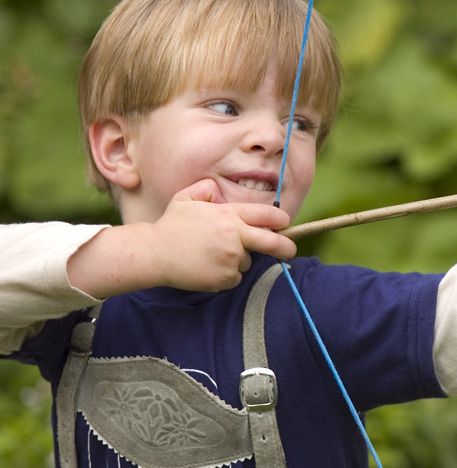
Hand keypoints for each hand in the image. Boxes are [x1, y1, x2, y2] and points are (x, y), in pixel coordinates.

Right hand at [68, 179, 296, 297]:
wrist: (154, 253)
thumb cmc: (171, 225)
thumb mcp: (186, 198)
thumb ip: (206, 190)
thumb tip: (218, 191)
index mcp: (230, 215)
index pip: (267, 215)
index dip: (280, 220)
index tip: (285, 224)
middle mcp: (235, 236)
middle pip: (273, 243)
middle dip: (286, 247)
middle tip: (290, 250)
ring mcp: (231, 258)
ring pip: (247, 261)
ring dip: (237, 260)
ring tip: (211, 254)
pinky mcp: (224, 277)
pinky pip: (234, 277)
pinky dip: (225, 274)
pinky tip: (207, 267)